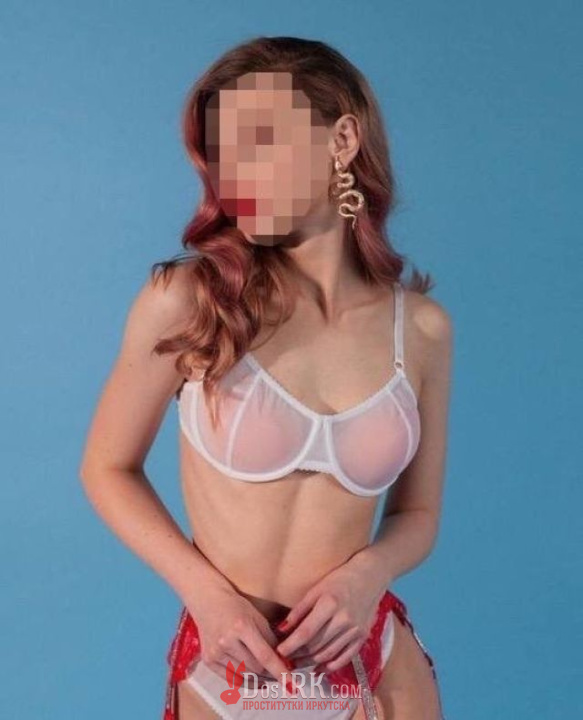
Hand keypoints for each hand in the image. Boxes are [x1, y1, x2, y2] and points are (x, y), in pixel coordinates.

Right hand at [185, 581, 296, 691]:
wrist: (208, 601)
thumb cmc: (235, 606)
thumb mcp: (256, 616)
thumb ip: (269, 639)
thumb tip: (283, 660)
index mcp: (241, 626)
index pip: (265, 656)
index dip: (280, 671)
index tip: (291, 685)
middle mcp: (226, 641)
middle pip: (255, 668)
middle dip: (270, 672)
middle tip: (279, 672)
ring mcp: (215, 652)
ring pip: (244, 676)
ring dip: (259, 679)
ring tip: (268, 676)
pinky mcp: (208, 661)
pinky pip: (230, 679)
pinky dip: (244, 682)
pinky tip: (254, 680)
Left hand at [274, 552, 388, 672]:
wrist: (371, 576)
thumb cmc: (339, 579)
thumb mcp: (317, 588)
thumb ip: (299, 609)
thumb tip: (282, 629)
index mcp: (330, 603)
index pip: (306, 632)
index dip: (291, 645)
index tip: (278, 652)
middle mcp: (344, 619)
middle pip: (316, 645)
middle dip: (298, 655)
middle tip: (285, 659)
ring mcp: (355, 630)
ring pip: (328, 654)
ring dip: (311, 662)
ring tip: (297, 664)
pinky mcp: (363, 637)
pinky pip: (345, 658)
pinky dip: (331, 666)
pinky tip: (319, 668)